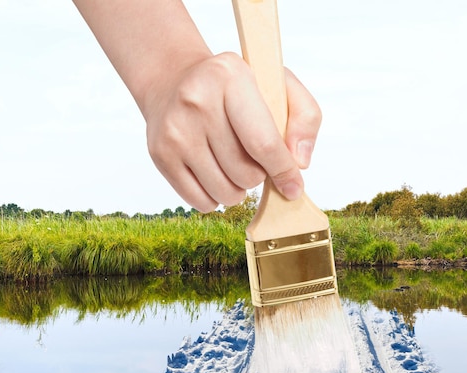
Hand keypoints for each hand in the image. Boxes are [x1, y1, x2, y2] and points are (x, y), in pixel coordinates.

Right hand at [144, 52, 321, 212]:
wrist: (174, 79)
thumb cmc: (235, 88)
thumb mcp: (277, 85)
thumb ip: (305, 118)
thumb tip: (300, 163)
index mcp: (231, 77)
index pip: (263, 142)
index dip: (284, 172)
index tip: (294, 187)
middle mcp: (197, 102)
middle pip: (245, 173)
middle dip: (259, 175)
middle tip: (253, 158)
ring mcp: (175, 130)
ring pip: (224, 192)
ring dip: (238, 189)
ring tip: (234, 166)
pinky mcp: (160, 154)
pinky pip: (200, 202)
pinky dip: (215, 197)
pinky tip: (215, 174)